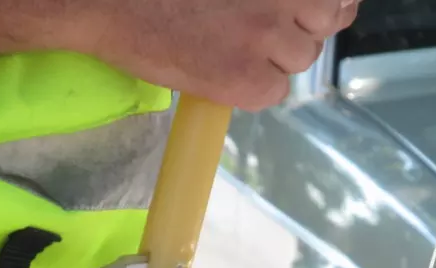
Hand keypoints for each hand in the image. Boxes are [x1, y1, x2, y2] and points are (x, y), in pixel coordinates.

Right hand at [41, 0, 359, 110]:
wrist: (104, 2)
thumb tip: (321, 2)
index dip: (331, 4)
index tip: (324, 8)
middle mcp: (278, 2)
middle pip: (323, 25)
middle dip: (304, 28)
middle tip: (269, 30)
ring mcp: (266, 41)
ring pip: (300, 59)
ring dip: (277, 56)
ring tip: (233, 44)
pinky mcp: (248, 81)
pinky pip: (275, 90)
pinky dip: (256, 85)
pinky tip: (222, 68)